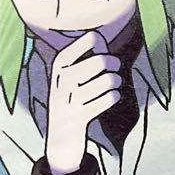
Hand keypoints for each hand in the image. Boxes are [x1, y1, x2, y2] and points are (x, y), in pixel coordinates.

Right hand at [44, 30, 121, 174]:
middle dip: (114, 64)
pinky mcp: (79, 116)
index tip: (102, 50)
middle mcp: (61, 78)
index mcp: (59, 63)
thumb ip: (83, 56)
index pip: (90, 39)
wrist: (59, 135)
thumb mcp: (69, 75)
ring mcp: (69, 98)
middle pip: (101, 60)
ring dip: (115, 82)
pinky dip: (114, 97)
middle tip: (115, 68)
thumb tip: (100, 39)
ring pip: (108, 80)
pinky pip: (108, 99)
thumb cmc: (71, 97)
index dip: (101, 43)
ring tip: (115, 84)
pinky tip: (113, 97)